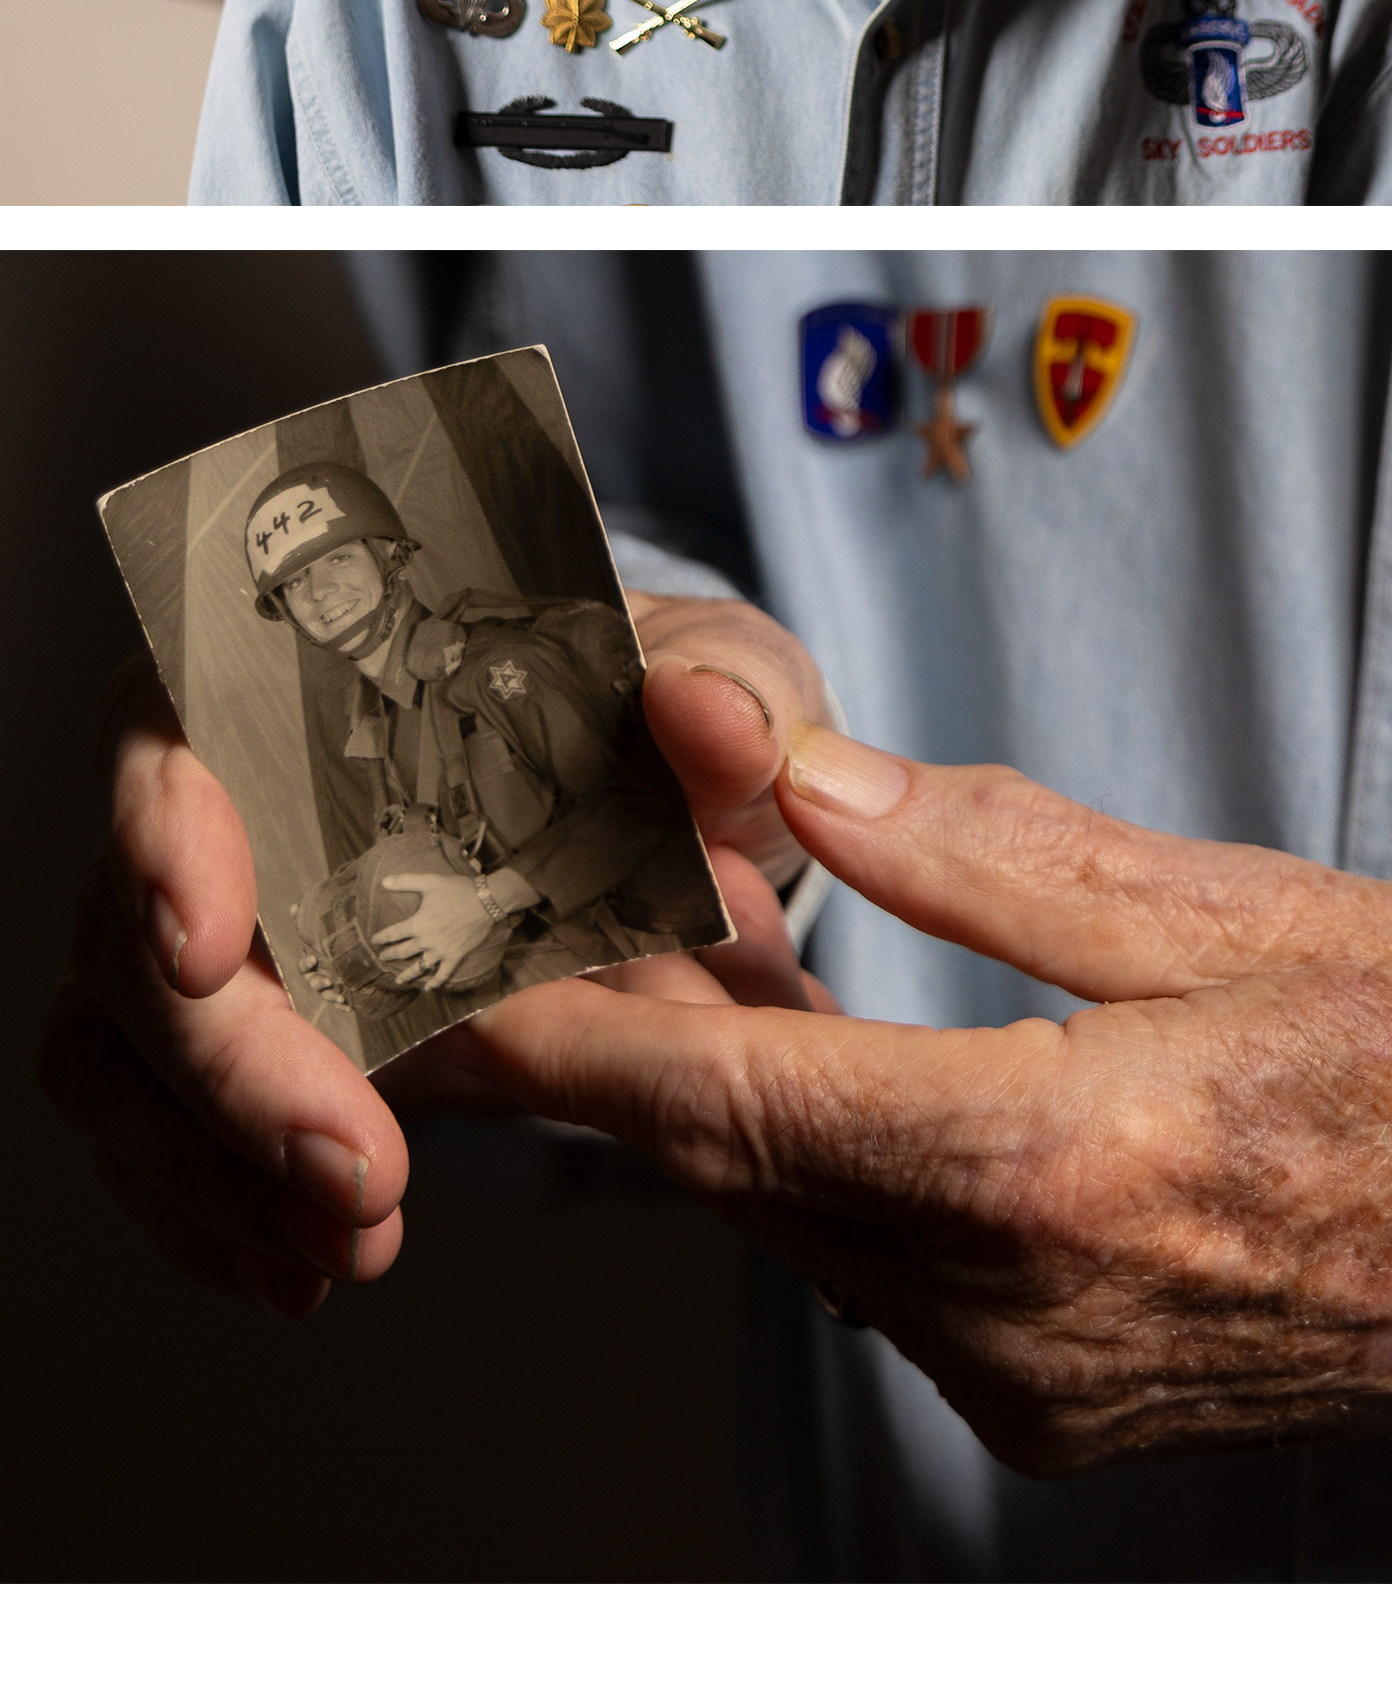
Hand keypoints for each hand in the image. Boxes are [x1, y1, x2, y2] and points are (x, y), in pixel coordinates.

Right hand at [37, 598, 838, 1316]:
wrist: (672, 823)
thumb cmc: (656, 715)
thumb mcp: (723, 678)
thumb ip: (726, 690)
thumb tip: (709, 720)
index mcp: (321, 671)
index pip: (176, 717)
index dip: (166, 826)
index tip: (208, 944)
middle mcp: (235, 796)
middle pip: (135, 919)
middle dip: (229, 1064)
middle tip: (348, 1163)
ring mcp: (217, 925)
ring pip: (123, 1046)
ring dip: (216, 1163)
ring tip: (348, 1237)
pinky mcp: (233, 1038)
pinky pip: (155, 1133)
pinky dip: (216, 1210)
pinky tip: (297, 1262)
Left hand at [373, 874, 498, 990]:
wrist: (485, 901)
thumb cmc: (457, 889)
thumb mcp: (430, 881)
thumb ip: (406, 881)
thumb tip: (384, 881)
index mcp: (417, 924)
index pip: (393, 933)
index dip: (382, 937)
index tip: (375, 940)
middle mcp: (426, 941)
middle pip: (403, 952)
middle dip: (391, 955)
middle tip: (383, 958)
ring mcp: (440, 951)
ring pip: (419, 967)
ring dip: (407, 975)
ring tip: (398, 981)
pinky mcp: (455, 956)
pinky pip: (442, 974)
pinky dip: (434, 982)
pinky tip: (428, 988)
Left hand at [460, 726, 1391, 1478]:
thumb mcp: (1243, 911)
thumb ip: (990, 856)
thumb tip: (797, 777)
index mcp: (1058, 1176)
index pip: (723, 1104)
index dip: (546, 1035)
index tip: (421, 972)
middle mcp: (1018, 1320)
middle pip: (733, 1165)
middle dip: (616, 1031)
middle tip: (536, 890)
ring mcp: (1035, 1382)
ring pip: (795, 1214)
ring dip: (718, 1085)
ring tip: (669, 932)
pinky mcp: (1057, 1396)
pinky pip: (877, 1261)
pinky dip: (819, 1149)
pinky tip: (810, 1042)